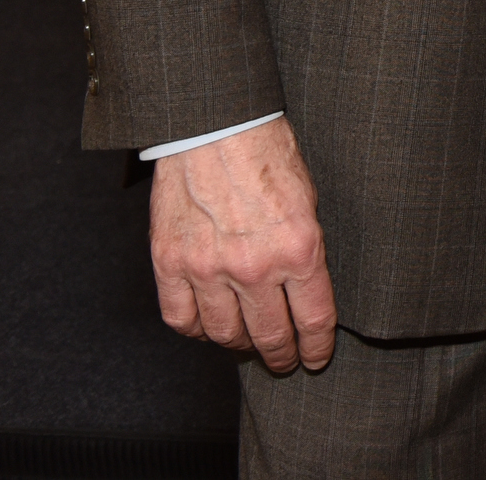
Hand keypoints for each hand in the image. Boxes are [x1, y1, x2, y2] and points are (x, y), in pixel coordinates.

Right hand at [149, 116, 337, 369]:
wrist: (214, 124)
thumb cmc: (267, 152)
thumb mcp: (309, 199)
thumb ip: (304, 248)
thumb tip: (303, 289)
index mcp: (298, 248)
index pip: (313, 320)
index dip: (315, 347)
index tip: (314, 358)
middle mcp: (254, 265)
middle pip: (269, 335)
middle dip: (280, 355)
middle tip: (283, 361)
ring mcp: (208, 267)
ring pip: (224, 334)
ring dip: (238, 345)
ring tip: (246, 343)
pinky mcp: (170, 262)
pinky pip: (181, 318)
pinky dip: (195, 329)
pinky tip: (207, 325)